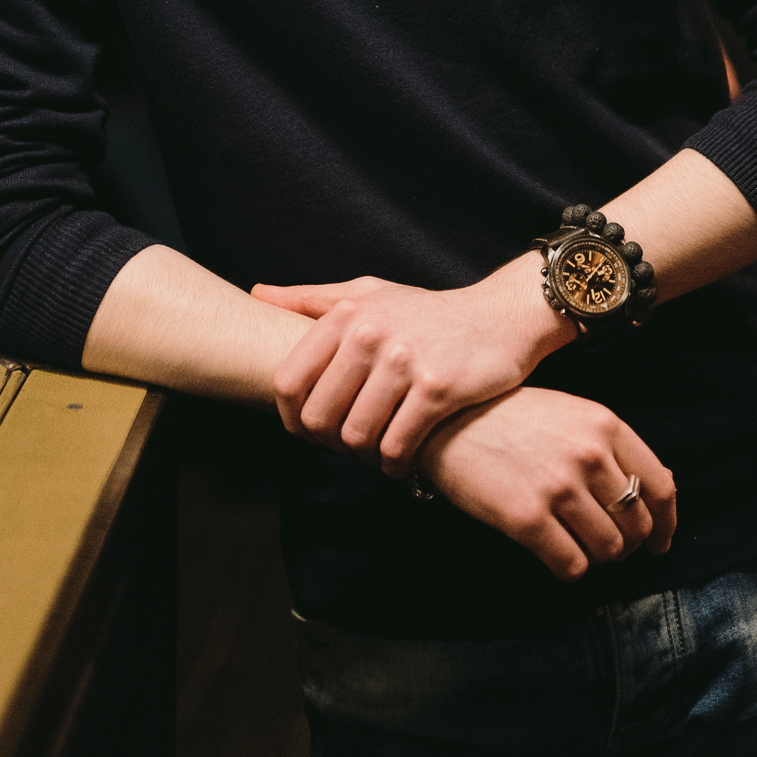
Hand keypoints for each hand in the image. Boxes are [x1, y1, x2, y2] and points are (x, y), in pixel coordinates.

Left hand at [254, 258, 574, 475]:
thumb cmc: (426, 311)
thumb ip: (311, 299)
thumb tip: (256, 294)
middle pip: (319, 417)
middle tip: (348, 443)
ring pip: (355, 437)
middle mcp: (370, 335)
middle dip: (329, 441)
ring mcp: (403, 362)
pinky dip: (394, 463)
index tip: (308, 428)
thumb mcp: (369, 293)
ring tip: (376, 448)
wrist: (500, 318)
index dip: (290, 417)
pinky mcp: (436, 389)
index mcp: (347, 314)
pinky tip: (402, 457)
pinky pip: (396, 446)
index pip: (287, 382)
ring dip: (364, 455)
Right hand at [419, 386, 676, 580]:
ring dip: (597, 556)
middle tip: (605, 543)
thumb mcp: (571, 413)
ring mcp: (558, 487)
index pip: (660, 486)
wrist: (448, 420)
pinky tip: (553, 550)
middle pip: (637, 525)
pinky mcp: (528, 519)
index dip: (666, 523)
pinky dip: (569, 567)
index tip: (660, 541)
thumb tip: (660, 488)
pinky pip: (573, 566)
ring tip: (575, 543)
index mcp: (604, 425)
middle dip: (627, 543)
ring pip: (609, 549)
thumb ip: (613, 446)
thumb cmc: (512, 416)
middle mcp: (588, 455)